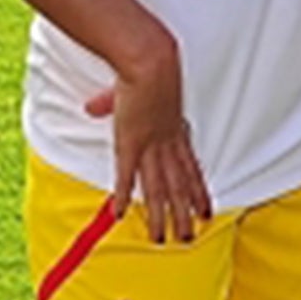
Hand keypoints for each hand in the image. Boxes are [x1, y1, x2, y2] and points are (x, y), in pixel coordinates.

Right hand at [85, 32, 211, 243]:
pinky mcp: (130, 142)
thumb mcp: (136, 90)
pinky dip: (123, 195)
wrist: (151, 60)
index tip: (207, 210)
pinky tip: (119, 214)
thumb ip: (113, 102)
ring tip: (163, 239)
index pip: (192, 169)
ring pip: (158, 189)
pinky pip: (127, 175)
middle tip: (190, 237)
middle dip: (184, 213)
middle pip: (179, 185)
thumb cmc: (149, 67)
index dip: (199, 192)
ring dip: (160, 215)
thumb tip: (92, 106)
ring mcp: (150, 144)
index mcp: (176, 131)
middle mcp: (167, 142)